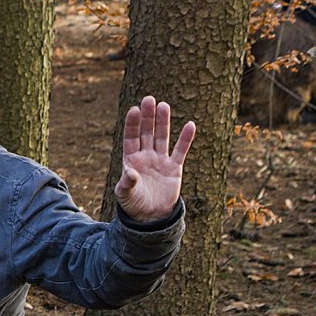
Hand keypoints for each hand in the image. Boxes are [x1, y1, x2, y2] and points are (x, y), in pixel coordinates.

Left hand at [115, 96, 194, 222]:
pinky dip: (186, 139)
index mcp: (131, 160)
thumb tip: (129, 172)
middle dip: (147, 117)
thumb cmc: (134, 204)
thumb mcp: (125, 195)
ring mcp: (160, 160)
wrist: (151, 216)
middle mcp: (145, 156)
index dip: (132, 124)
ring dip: (163, 122)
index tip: (133, 110)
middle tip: (149, 99)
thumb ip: (126, 183)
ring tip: (164, 105)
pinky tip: (190, 124)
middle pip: (146, 132)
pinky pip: (180, 150)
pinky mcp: (174, 168)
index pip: (131, 138)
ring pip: (162, 137)